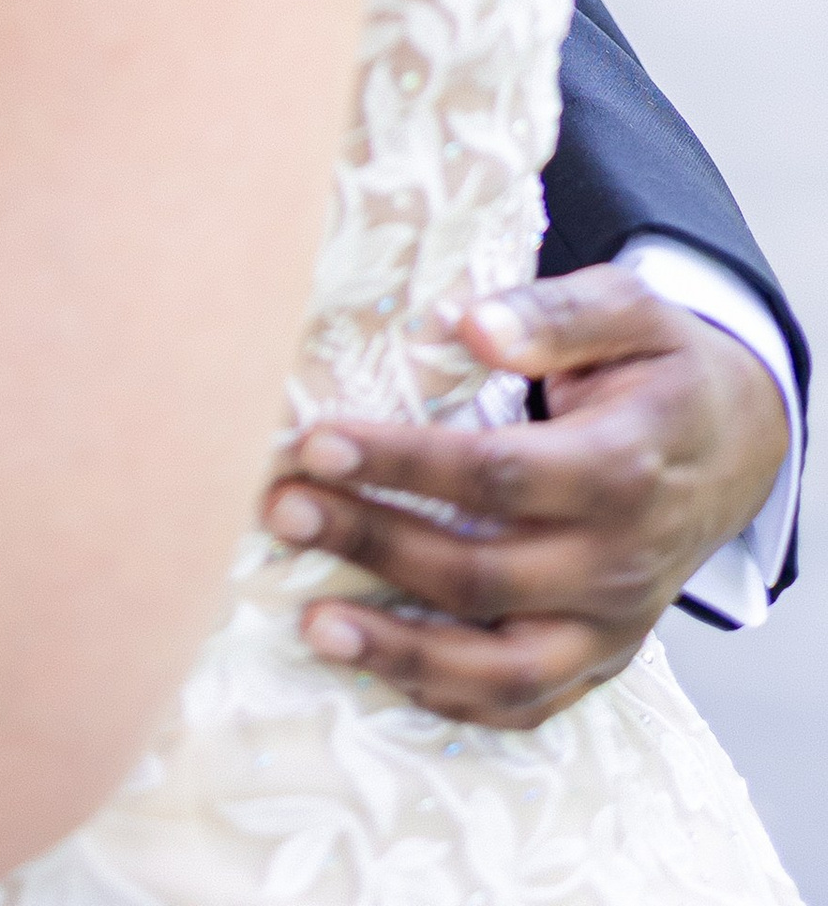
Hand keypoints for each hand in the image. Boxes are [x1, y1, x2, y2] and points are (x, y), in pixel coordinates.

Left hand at [262, 264, 791, 727]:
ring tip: (310, 621)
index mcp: (623, 468)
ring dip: (401, 651)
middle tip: (281, 509)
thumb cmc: (659, 367)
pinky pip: (524, 704)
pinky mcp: (599, 661)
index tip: (315, 441)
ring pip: (503, 667)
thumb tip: (470, 325)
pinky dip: (448, 700)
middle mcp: (620, 564)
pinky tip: (372, 668)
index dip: (403, 463)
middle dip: (372, 544)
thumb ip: (554, 315)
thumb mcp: (629, 312)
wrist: (734, 445)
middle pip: (482, 573)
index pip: (499, 475)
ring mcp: (612, 627)